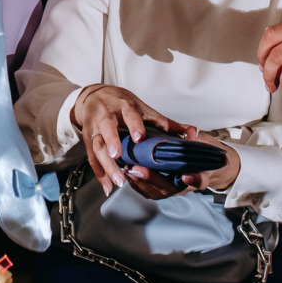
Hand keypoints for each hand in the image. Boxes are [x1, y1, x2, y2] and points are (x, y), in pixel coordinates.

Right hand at [70, 84, 190, 196]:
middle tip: (118, 156)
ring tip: (118, 180)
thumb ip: (167, 124)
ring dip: (106, 164)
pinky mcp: (88, 138)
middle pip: (107, 128)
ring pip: (97, 145)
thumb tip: (193, 133)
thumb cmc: (123, 104)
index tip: (139, 137)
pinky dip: (99, 173)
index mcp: (124, 106)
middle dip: (112, 142)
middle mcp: (106, 114)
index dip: (134, 124)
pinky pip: (91, 157)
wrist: (95, 96)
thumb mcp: (144, 109)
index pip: (129, 113)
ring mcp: (94, 126)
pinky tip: (107, 186)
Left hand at [124, 129, 240, 198]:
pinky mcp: (160, 189)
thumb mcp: (199, 140)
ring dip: (141, 182)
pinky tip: (128, 173)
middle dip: (153, 179)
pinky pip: (149, 192)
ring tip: (130, 170)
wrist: (197, 162)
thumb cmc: (196, 151)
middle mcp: (184, 185)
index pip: (200, 180)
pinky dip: (137, 184)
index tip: (186, 176)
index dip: (194, 179)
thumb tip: (192, 131)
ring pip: (157, 192)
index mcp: (199, 173)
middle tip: (139, 169)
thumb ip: (193, 136)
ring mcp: (172, 188)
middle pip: (171, 188)